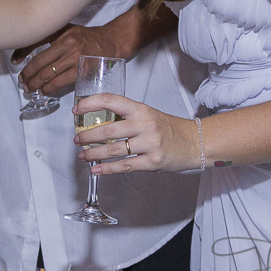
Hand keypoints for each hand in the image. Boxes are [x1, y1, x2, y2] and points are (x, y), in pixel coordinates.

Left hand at [16, 24, 123, 94]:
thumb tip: (28, 48)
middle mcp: (67, 45)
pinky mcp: (81, 71)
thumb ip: (49, 36)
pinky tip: (44, 90)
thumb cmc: (86, 36)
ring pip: (49, 75)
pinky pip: (60, 82)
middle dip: (28, 75)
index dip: (22, 54)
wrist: (110, 41)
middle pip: (40, 63)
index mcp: (61, 33)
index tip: (15, 62)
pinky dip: (50, 88)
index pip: (35, 43)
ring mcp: (75, 59)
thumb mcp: (66, 29)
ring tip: (29, 88)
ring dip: (36, 84)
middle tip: (22, 81)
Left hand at [73, 93, 199, 173]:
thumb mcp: (148, 114)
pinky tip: (96, 170)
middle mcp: (145, 124)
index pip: (110, 100)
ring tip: (83, 155)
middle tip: (77, 140)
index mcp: (141, 109)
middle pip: (107, 130)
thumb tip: (97, 122)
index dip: (90, 104)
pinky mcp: (153, 162)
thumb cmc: (168, 128)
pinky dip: (107, 169)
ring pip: (113, 150)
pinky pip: (124, 166)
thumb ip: (126, 116)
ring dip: (93, 154)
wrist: (195, 142)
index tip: (76, 110)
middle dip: (87, 136)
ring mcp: (150, 144)